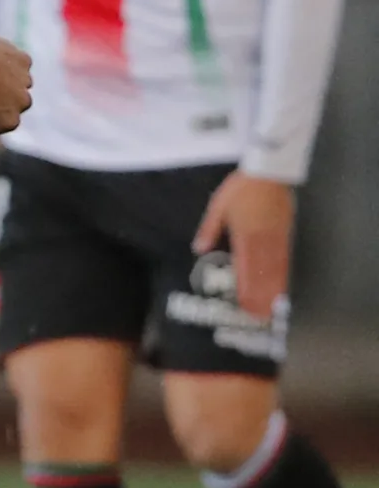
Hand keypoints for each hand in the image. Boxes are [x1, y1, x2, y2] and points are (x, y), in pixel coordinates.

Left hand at [194, 171, 293, 319]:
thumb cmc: (241, 188)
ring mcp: (278, 236)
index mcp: (244, 234)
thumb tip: (199, 249)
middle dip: (260, 295)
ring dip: (273, 289)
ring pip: (276, 268)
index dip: (245, 287)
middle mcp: (262, 239)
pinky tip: (284, 285)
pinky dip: (284, 273)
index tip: (243, 304)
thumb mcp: (218, 206)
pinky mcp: (287, 232)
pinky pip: (286, 256)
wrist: (269, 172)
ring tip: (271, 307)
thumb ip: (209, 229)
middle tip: (258, 315)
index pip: (245, 266)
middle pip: (262, 272)